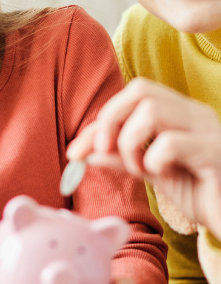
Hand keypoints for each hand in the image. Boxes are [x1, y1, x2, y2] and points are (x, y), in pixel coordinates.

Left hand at [67, 78, 220, 238]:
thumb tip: (84, 152)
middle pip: (140, 90)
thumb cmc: (201, 193)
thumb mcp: (153, 172)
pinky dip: (154, 160)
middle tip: (105, 152)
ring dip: (130, 142)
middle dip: (110, 120)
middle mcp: (196, 113)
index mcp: (182, 112)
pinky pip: (170, 143)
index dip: (102, 119)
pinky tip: (163, 176)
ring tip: (140, 169)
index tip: (77, 150)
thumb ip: (122, 158)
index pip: (134, 94)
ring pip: (151, 111)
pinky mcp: (215, 153)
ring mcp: (208, 130)